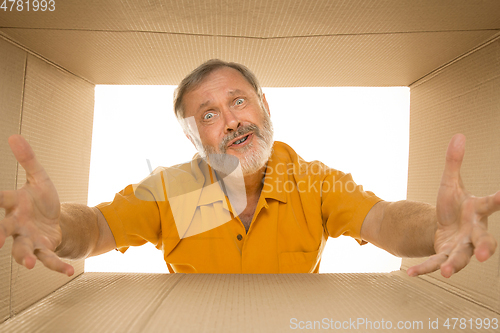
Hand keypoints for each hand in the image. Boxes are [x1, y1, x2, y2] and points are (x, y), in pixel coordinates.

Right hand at [0, 135, 73, 275]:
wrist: (55, 220)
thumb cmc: (41, 200)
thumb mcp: (39, 178)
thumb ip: (28, 160)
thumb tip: (14, 136)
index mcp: (12, 205)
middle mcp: (15, 225)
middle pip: (3, 230)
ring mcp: (28, 240)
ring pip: (22, 251)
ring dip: (25, 258)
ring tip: (29, 264)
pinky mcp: (44, 249)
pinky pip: (50, 259)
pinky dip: (58, 266)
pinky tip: (69, 271)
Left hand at [407, 134, 498, 277]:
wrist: (445, 226)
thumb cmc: (453, 205)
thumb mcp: (450, 183)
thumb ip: (454, 162)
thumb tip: (458, 135)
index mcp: (477, 212)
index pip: (490, 205)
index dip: (499, 199)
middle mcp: (473, 233)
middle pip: (482, 242)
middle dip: (484, 249)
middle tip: (483, 255)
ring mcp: (460, 247)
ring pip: (460, 258)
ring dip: (454, 265)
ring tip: (447, 272)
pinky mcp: (445, 255)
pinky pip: (435, 263)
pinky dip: (423, 269)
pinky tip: (409, 273)